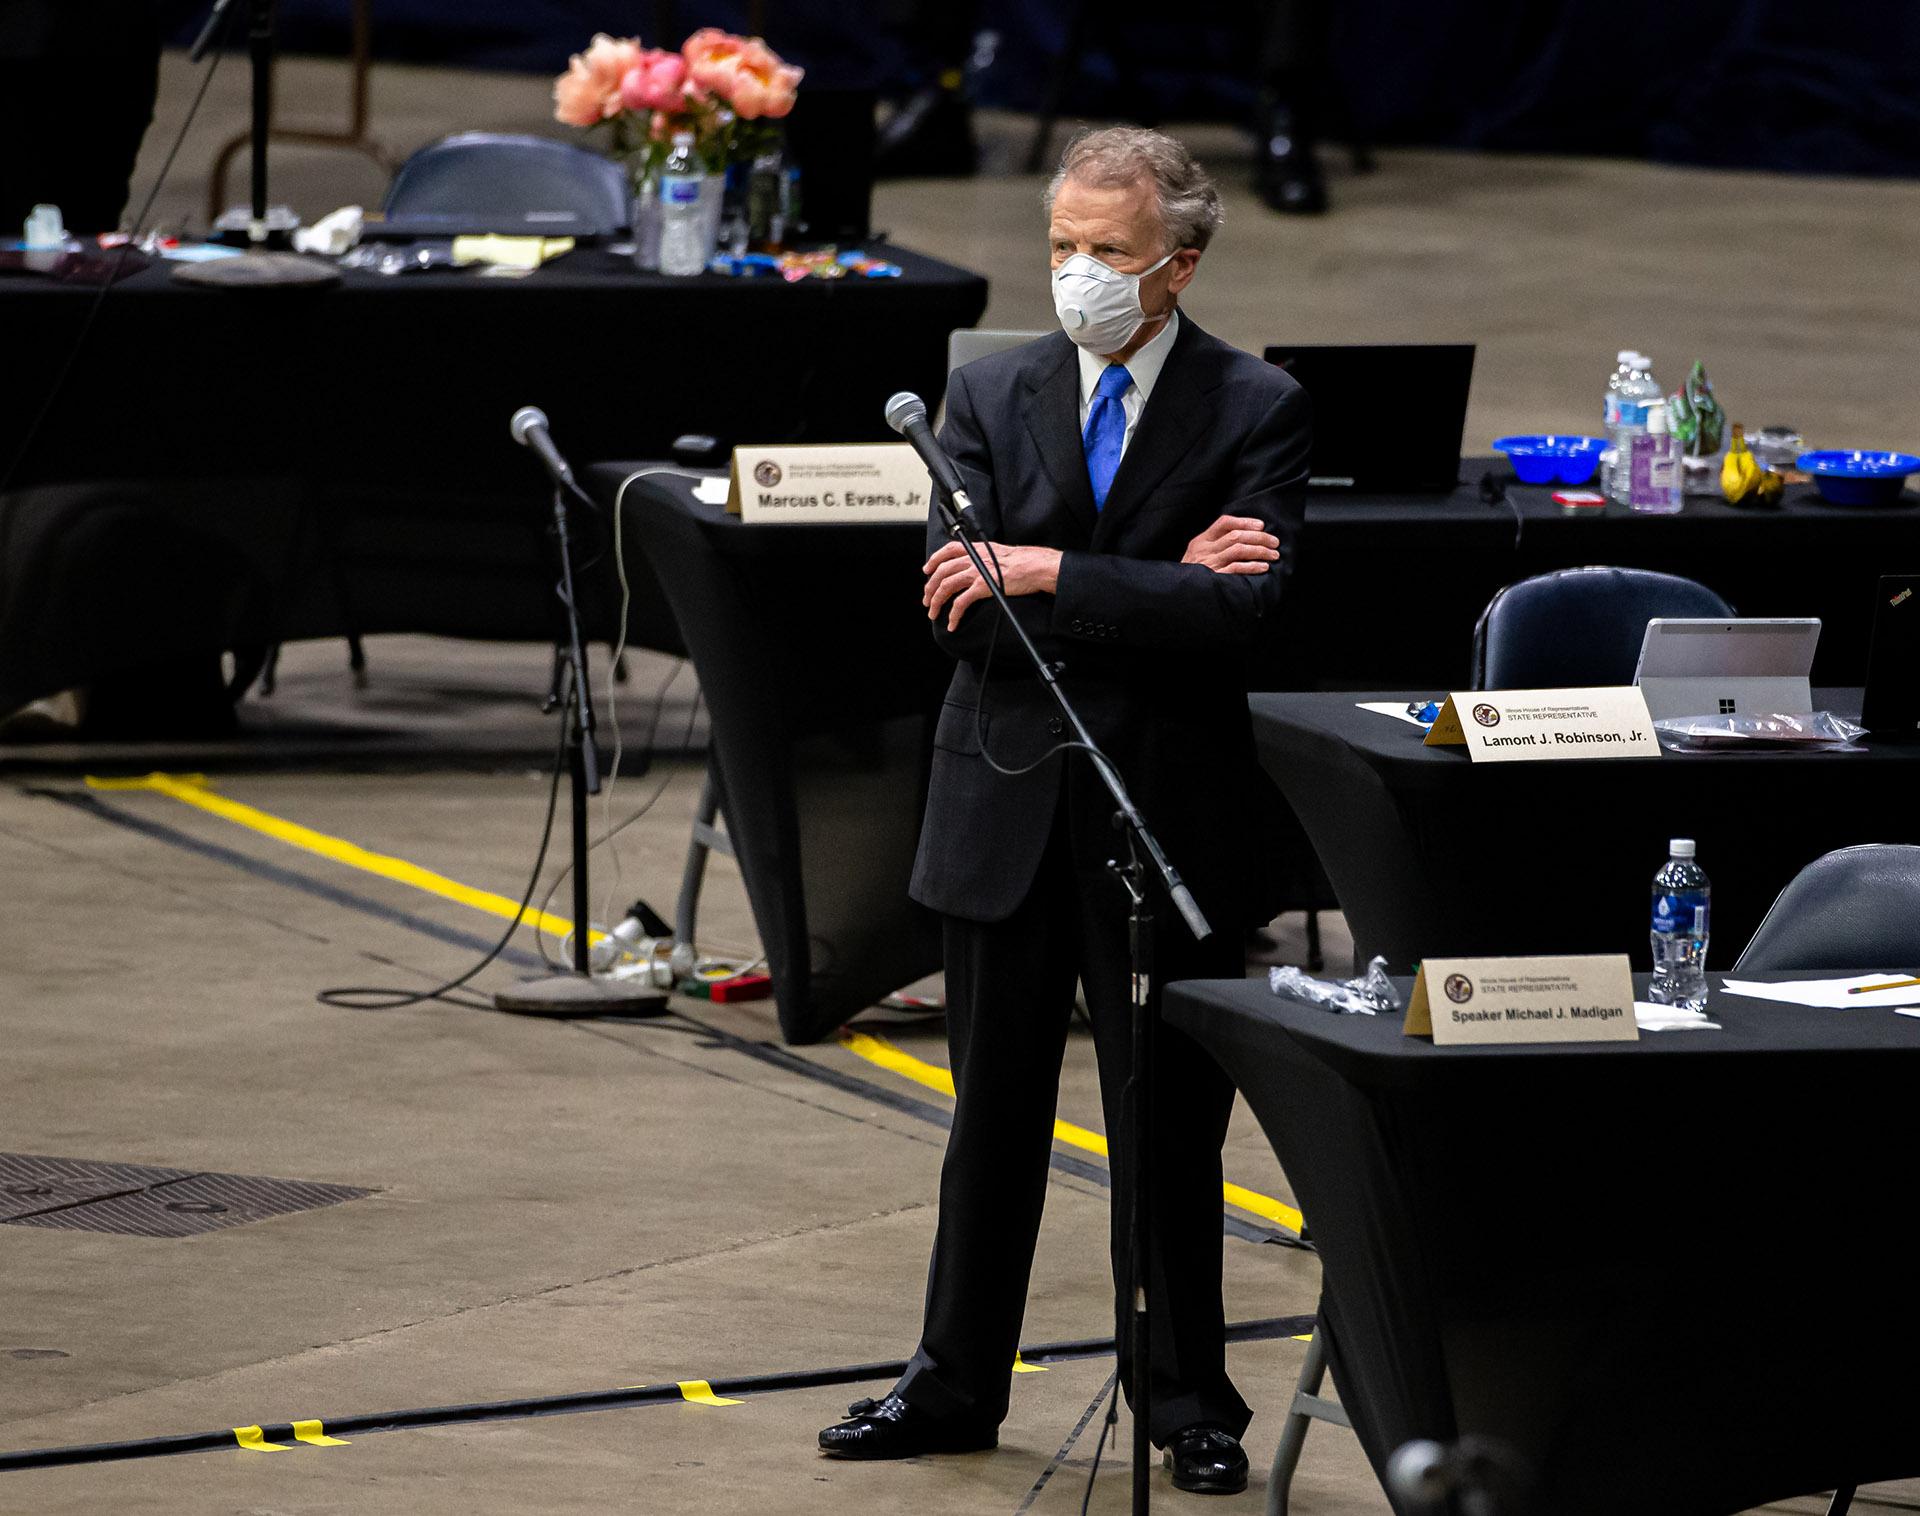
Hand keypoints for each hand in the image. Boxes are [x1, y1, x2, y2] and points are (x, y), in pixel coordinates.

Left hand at [922, 541, 1061, 631]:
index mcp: (975, 549)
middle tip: (927, 599)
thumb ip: (984, 556)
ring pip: (946, 587)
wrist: (1034, 566)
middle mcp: (972, 559)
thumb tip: (977, 565)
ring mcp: (976, 573)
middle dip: (930, 587)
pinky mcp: (982, 587)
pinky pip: (961, 603)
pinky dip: (953, 614)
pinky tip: (952, 622)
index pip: (948, 550)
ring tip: (933, 613)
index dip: (934, 560)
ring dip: (936, 601)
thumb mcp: (998, 552)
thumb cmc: (1022, 560)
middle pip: (942, 571)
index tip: (927, 570)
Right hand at [1181, 515, 1279, 574]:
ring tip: (1273, 554)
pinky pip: (1237, 568)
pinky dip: (1253, 566)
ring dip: (1260, 550)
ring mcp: (1210, 564)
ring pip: (1239, 549)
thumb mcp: (1197, 555)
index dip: (1245, 522)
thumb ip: (1215, 545)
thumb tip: (1246, 536)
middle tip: (1274, 542)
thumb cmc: (1193, 575)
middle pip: (1236, 536)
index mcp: (1201, 541)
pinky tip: (1264, 567)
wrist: (1179, 595)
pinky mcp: (1215, 578)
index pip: (1224, 523)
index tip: (1261, 525)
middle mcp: (1205, 550)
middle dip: (1259, 537)